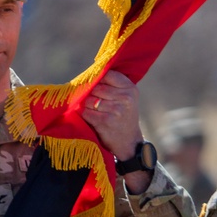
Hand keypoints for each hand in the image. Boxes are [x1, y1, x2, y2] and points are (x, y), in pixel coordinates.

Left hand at [82, 70, 152, 192]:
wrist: (129, 142)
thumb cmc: (124, 117)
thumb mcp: (127, 98)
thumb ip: (114, 85)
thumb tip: (91, 74)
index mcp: (130, 89)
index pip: (107, 74)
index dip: (98, 79)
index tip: (96, 83)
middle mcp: (125, 98)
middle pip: (96, 87)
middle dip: (91, 93)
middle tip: (96, 101)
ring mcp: (115, 110)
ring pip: (89, 100)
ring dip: (87, 105)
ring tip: (96, 111)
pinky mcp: (105, 122)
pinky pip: (86, 112)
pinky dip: (86, 115)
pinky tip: (93, 119)